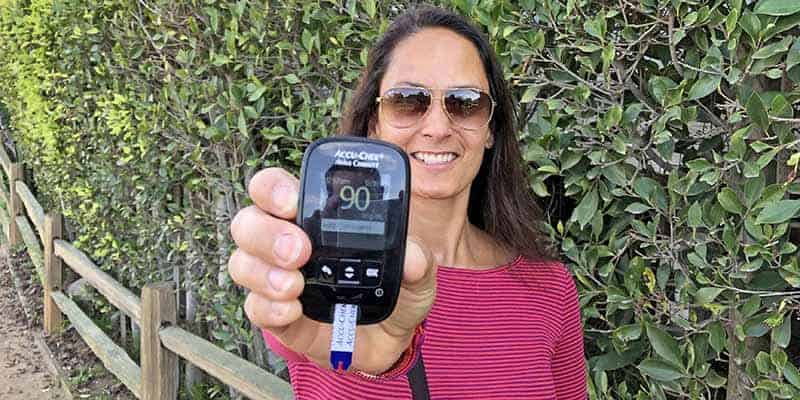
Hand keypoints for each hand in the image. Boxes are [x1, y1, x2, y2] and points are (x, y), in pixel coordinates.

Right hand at [229, 167, 435, 373]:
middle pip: (248, 222)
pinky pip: (254, 307)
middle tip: (299, 250)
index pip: (275, 188)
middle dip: (266, 232)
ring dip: (263, 272)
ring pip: (242, 263)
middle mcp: (287, 242)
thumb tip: (412, 256)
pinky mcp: (277, 316)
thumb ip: (418, 261)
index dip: (273, 187)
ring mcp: (278, 279)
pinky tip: (293, 310)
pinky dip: (269, 307)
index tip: (292, 201)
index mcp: (317, 217)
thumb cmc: (396, 290)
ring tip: (295, 286)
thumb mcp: (417, 274)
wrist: (391, 342)